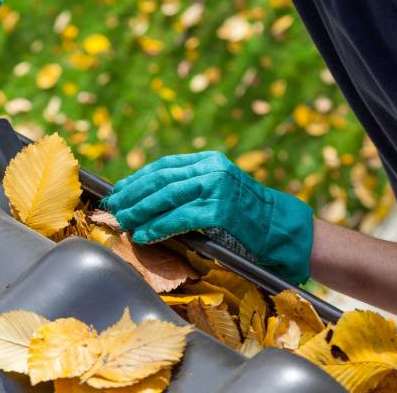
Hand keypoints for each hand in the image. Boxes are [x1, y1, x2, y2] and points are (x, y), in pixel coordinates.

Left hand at [103, 151, 313, 284]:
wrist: (282, 229)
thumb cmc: (247, 216)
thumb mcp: (219, 190)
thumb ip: (191, 188)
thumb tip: (148, 199)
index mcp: (210, 160)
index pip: (164, 166)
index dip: (137, 179)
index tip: (119, 191)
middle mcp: (212, 169)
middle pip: (161, 179)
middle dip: (133, 195)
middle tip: (114, 208)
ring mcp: (217, 188)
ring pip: (167, 197)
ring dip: (140, 211)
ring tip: (124, 221)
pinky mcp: (221, 210)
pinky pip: (180, 218)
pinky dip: (158, 227)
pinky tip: (145, 234)